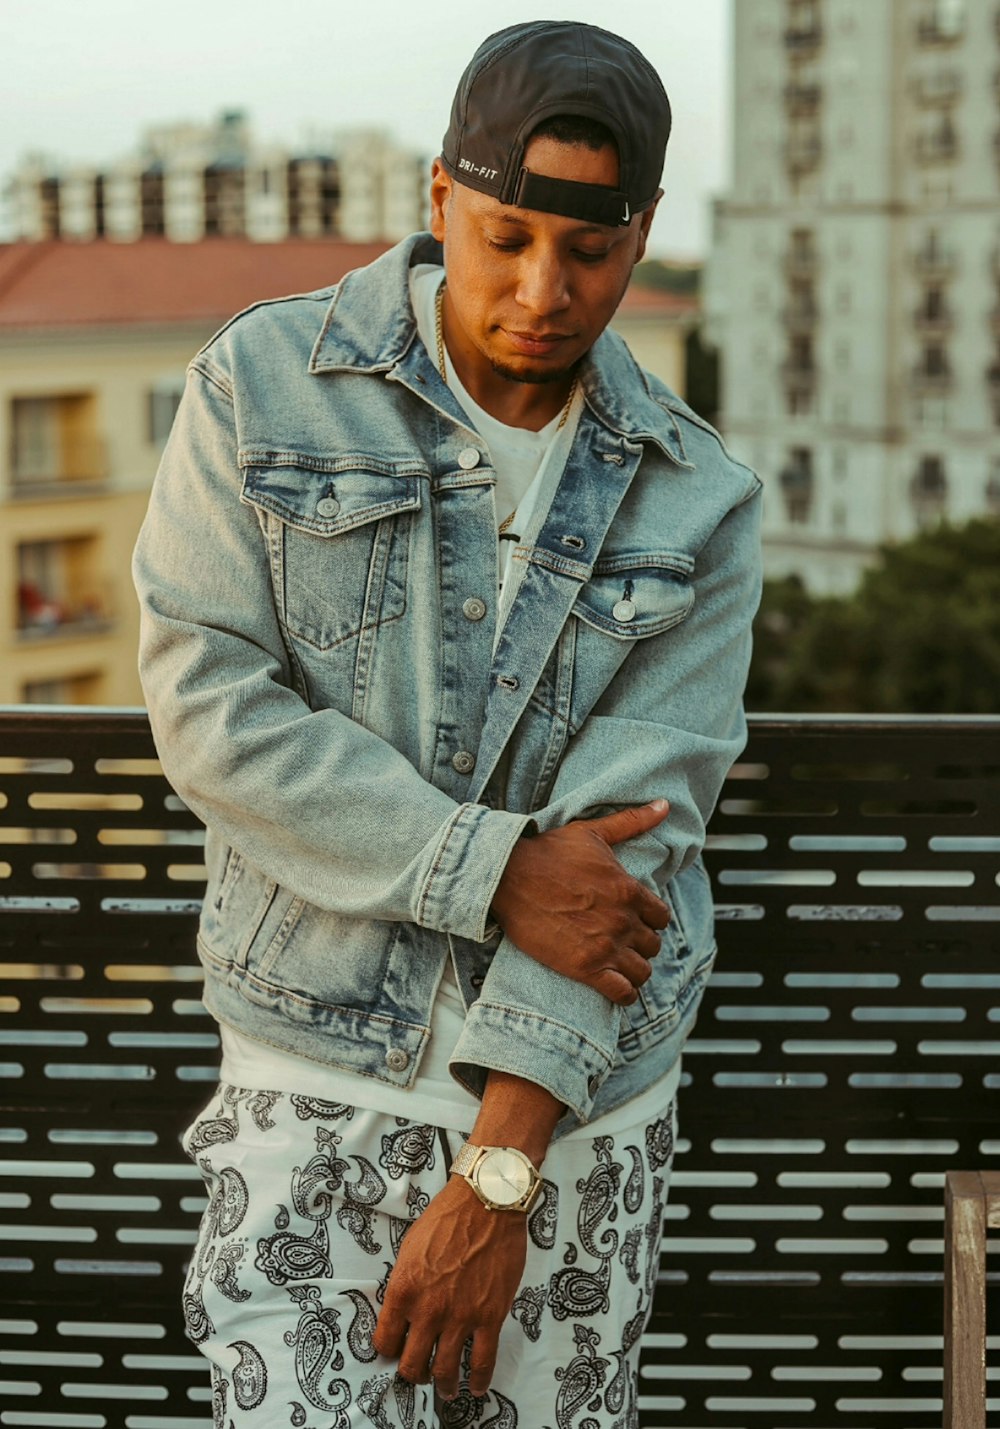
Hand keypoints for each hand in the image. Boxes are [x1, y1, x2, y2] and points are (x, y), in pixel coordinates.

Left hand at [372, 1176, 526, 1399]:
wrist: (486, 1202)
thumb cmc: (448, 1217)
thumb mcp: (410, 1248)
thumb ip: (405, 1284)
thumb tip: (404, 1309)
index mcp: (403, 1290)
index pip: (385, 1341)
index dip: (389, 1351)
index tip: (396, 1352)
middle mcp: (428, 1310)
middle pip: (412, 1364)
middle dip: (414, 1374)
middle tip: (420, 1373)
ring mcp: (460, 1316)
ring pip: (445, 1370)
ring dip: (443, 1385)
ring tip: (445, 1388)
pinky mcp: (489, 1316)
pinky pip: (482, 1361)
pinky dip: (479, 1380)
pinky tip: (476, 1387)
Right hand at [490, 800, 671, 1005]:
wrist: (505, 877)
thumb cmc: (546, 852)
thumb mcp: (592, 832)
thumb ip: (632, 822)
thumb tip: (664, 805)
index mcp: (628, 890)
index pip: (661, 916)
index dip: (650, 920)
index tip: (636, 920)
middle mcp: (622, 920)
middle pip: (653, 945)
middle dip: (640, 944)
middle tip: (622, 941)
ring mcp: (605, 946)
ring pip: (642, 971)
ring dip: (634, 969)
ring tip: (619, 965)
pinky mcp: (584, 968)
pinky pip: (622, 993)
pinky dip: (624, 994)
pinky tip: (615, 988)